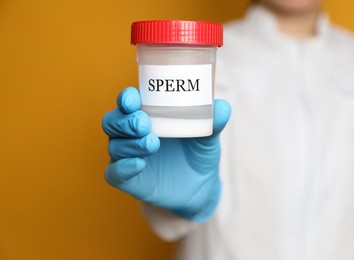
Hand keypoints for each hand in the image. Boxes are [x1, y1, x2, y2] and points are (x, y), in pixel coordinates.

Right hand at [102, 87, 230, 222]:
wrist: (200, 188)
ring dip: (130, 143)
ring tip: (153, 144)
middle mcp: (132, 134)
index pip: (128, 102)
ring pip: (115, 145)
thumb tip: (222, 107)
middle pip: (112, 121)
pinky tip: (140, 164)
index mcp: (148, 116)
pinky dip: (124, 167)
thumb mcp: (207, 138)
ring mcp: (128, 157)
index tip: (133, 99)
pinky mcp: (128, 180)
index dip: (126, 98)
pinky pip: (115, 173)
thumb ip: (213, 123)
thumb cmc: (198, 154)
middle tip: (144, 124)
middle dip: (125, 121)